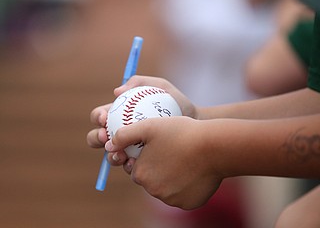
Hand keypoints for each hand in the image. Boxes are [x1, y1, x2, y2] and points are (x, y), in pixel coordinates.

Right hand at [87, 75, 197, 159]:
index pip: (100, 116)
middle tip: (106, 137)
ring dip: (110, 156)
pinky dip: (126, 166)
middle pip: (98, 137)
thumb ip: (139, 82)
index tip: (105, 118)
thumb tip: (117, 92)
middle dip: (96, 138)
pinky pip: (128, 166)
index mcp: (119, 114)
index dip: (98, 117)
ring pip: (110, 155)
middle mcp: (121, 132)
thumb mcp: (159, 86)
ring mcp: (129, 148)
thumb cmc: (175, 101)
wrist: (192, 121)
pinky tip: (132, 164)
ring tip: (119, 155)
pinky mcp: (140, 160)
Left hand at [105, 117, 222, 209]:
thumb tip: (108, 145)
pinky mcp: (188, 203)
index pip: (136, 167)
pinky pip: (182, 194)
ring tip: (183, 159)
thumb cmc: (181, 133)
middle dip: (157, 167)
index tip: (157, 147)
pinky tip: (193, 170)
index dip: (145, 156)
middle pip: (150, 179)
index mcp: (141, 173)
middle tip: (171, 151)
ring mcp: (172, 199)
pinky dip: (185, 185)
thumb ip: (125, 134)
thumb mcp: (149, 126)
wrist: (214, 147)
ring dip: (171, 176)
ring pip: (166, 187)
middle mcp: (153, 191)